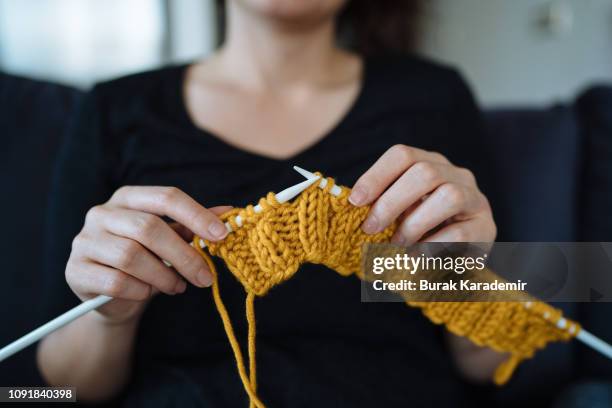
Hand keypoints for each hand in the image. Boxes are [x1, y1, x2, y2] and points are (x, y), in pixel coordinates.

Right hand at [66, 186, 231, 324]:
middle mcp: (101, 213)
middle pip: (149, 228)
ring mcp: (84, 241)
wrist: (114, 298)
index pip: (165, 197)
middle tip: (205, 277)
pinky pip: (116, 281)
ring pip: (132, 256)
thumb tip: (229, 212)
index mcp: (128, 198)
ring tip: (176, 286)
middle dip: (184, 255)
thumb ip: (194, 226)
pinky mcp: (76, 270)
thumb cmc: (147, 262)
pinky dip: (140, 290)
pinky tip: (147, 293)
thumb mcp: (172, 240)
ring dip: (163, 276)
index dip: (196, 214)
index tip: (222, 234)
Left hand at [349, 145, 495, 243]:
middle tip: (370, 228)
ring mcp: (475, 198)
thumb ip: (379, 205)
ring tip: (397, 243)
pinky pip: (460, 231)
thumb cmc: (418, 230)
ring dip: (414, 223)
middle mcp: (455, 174)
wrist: (454, 258)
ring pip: (448, 196)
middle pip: (424, 172)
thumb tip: (350, 206)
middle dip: (391, 202)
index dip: (376, 175)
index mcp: (429, 163)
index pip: (402, 155)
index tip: (355, 201)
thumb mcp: (397, 212)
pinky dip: (432, 245)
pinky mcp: (486, 227)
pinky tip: (417, 256)